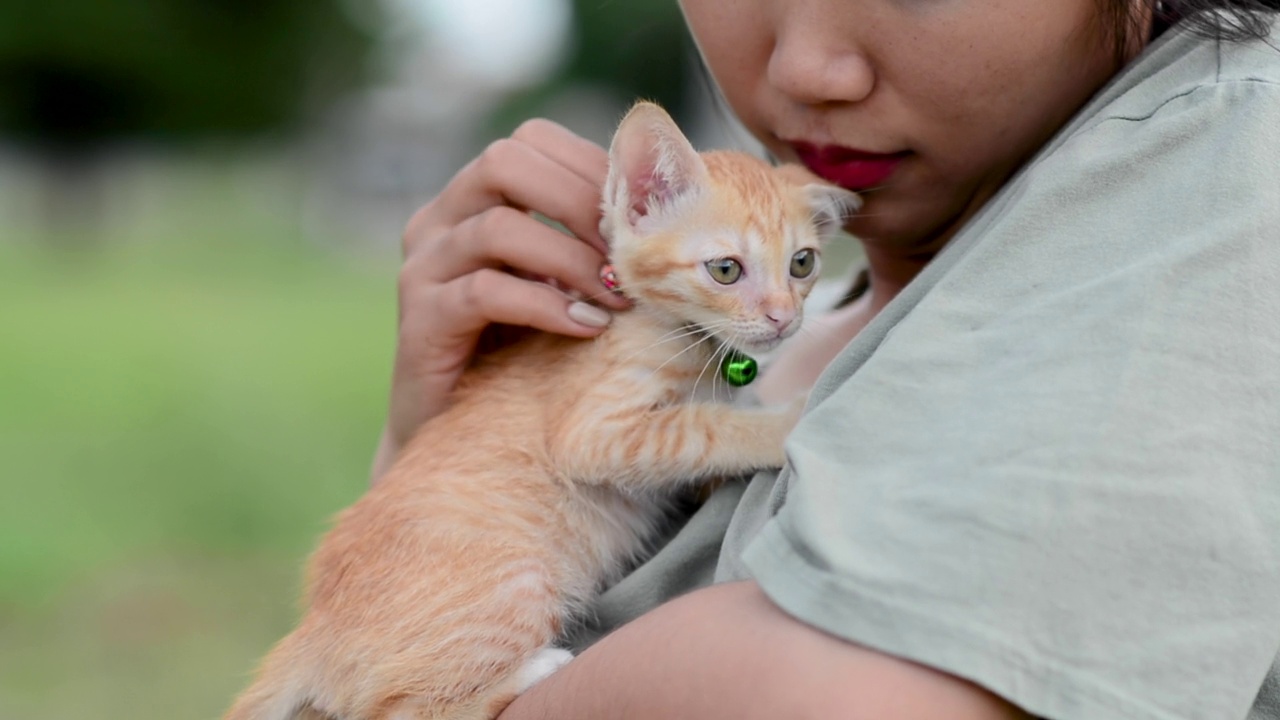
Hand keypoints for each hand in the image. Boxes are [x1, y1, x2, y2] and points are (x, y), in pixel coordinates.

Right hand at [374, 120, 629, 480]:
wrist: (459, 432)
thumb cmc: (523, 351)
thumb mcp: (558, 282)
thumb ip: (587, 242)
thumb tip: (666, 211)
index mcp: (473, 197)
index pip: (531, 141)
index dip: (590, 166)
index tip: (638, 215)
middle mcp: (440, 219)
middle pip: (505, 161)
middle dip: (580, 201)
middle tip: (631, 250)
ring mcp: (424, 265)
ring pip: (498, 227)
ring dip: (572, 260)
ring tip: (618, 296)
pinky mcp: (420, 317)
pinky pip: (484, 292)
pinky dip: (546, 305)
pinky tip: (585, 328)